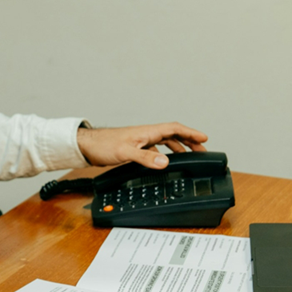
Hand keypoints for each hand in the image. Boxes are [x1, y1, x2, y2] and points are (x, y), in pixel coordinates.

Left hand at [77, 122, 207, 169]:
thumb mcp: (125, 153)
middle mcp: (146, 134)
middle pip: (173, 135)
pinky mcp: (134, 148)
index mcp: (147, 132)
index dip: (190, 133)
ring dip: (178, 148)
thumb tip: (165, 162)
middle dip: (189, 141)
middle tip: (202, 150)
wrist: (87, 147)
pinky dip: (164, 155)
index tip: (204, 138)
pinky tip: (164, 163)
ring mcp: (140, 141)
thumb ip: (145, 158)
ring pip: (165, 142)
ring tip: (189, 157)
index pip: (174, 129)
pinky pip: (155, 150)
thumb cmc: (103, 145)